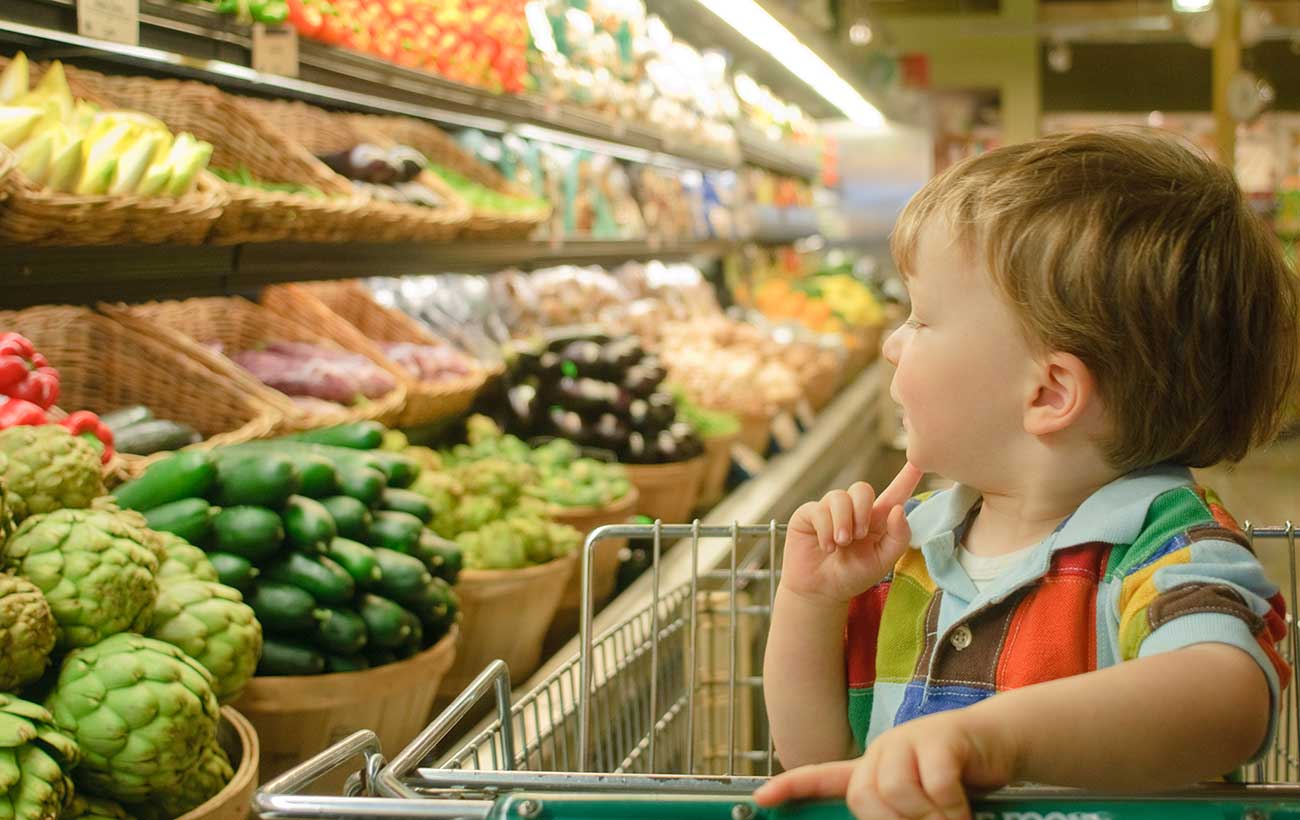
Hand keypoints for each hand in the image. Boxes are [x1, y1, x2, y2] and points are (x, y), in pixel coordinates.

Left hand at [753, 709, 1016, 819]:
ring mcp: (908, 739)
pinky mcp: (939, 737)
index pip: (824, 777)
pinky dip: (949, 805)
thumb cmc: (958, 781)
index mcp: (874, 769)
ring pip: (896, 791)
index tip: (761, 799)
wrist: (998, 743)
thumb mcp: (923, 804)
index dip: (792, 787)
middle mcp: (884, 751)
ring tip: (953, 818)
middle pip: (864, 796)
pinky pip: (933, 782)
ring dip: (929, 817)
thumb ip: (899, 815)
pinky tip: (963, 806)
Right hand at [781, 463, 923, 604]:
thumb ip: (898, 537)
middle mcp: (854, 510)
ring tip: (841, 544)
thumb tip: (898, 509)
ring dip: (842, 523)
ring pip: (839, 497)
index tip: (920, 461)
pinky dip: (825, 530)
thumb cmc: (853, 575)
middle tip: (858, 536)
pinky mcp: (809, 514)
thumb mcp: (883, 561)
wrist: (821, 590)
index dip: (907, 475)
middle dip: (861, 511)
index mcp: (878, 519)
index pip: (895, 492)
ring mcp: (831, 510)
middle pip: (862, 488)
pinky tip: (827, 546)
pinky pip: (819, 509)